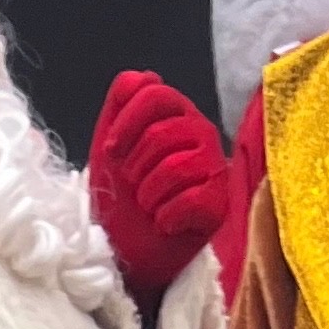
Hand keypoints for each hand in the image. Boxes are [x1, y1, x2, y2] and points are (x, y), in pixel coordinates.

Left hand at [86, 69, 228, 298]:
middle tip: (134, 185)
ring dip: (147, 195)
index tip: (113, 150)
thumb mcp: (109, 144)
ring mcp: (214, 167)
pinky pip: (189, 201)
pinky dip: (166, 218)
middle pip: (160, 132)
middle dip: (134, 166)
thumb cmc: (120, 196)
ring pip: (173, 168)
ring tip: (148, 205)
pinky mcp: (219, 203)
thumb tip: (140, 78)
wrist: (127, 250)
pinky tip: (164, 223)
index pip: (154, 93)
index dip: (127, 121)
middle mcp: (200, 133)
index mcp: (176, 113)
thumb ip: (120, 103)